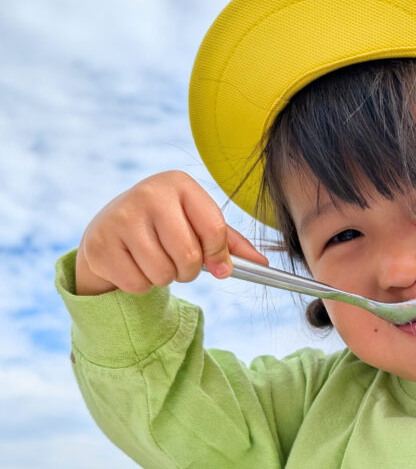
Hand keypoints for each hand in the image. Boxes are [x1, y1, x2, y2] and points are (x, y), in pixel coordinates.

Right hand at [75, 171, 267, 295]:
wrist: (110, 228)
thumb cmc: (164, 227)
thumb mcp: (196, 225)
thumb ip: (229, 243)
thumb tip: (263, 263)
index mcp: (178, 183)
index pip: (214, 229)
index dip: (218, 255)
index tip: (217, 266)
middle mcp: (148, 193)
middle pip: (189, 256)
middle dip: (189, 270)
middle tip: (177, 261)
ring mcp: (120, 217)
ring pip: (163, 274)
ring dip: (164, 278)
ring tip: (153, 260)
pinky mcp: (100, 244)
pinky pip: (137, 284)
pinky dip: (140, 284)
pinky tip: (133, 265)